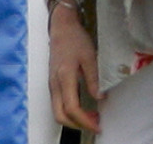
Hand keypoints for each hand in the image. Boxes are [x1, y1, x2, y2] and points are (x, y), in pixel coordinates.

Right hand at [48, 1, 103, 132]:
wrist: (62, 27)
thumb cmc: (75, 39)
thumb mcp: (89, 56)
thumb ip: (93, 78)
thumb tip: (100, 97)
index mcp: (64, 77)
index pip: (72, 108)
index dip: (85, 120)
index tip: (98, 124)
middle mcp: (55, 84)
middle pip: (60, 115)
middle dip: (77, 125)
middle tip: (95, 123)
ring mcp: (52, 84)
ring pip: (57, 111)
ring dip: (73, 119)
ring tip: (92, 116)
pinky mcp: (53, 82)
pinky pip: (58, 104)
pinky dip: (69, 111)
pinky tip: (83, 107)